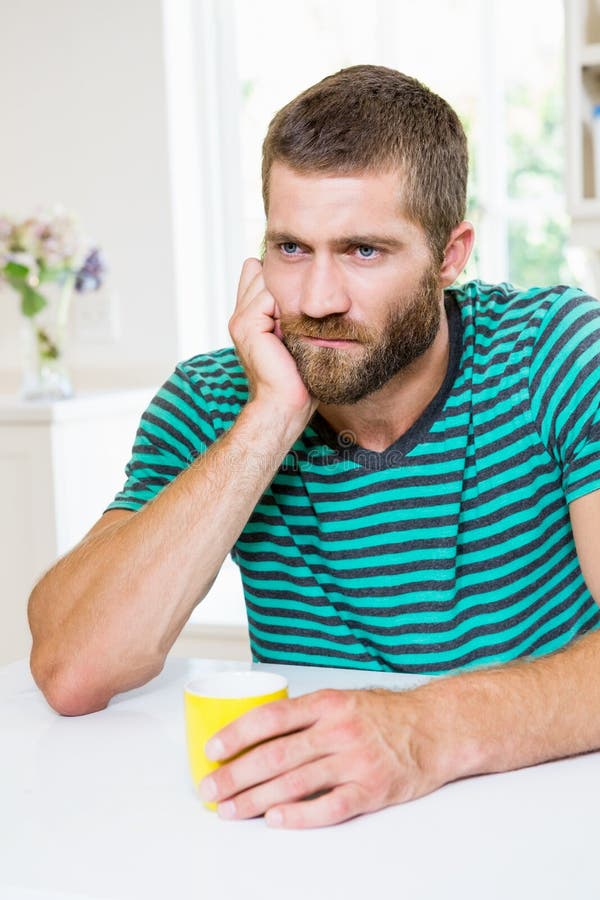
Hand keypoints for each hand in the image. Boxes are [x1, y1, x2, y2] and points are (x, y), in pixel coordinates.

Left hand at [198, 687, 451, 828]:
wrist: (433, 729)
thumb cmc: (381, 716)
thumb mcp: (342, 701)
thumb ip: (304, 716)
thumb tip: (253, 735)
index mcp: (327, 703)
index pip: (272, 717)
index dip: (237, 734)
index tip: (211, 750)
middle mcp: (339, 729)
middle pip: (276, 755)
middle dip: (236, 775)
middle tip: (210, 790)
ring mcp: (356, 760)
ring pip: (295, 783)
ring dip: (256, 800)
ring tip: (230, 810)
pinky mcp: (372, 789)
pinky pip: (330, 806)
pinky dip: (300, 815)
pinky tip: (276, 820)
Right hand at [229, 258, 315, 421]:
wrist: (285, 403)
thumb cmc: (297, 378)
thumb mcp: (296, 338)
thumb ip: (293, 314)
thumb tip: (309, 290)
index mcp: (249, 318)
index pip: (257, 273)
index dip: (279, 279)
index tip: (302, 300)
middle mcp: (240, 316)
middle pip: (262, 272)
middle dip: (286, 285)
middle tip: (298, 321)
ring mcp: (240, 320)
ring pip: (267, 281)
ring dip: (288, 299)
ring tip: (295, 331)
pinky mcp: (247, 325)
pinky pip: (269, 296)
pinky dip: (286, 309)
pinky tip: (292, 333)